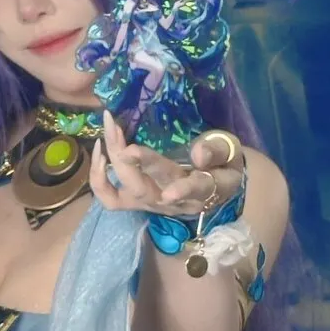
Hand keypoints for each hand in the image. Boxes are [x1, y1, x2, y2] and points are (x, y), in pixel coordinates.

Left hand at [89, 110, 244, 215]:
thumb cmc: (222, 166)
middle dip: (125, 158)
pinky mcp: (135, 202)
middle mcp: (172, 202)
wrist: (216, 188)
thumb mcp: (230, 154)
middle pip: (144, 187)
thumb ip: (218, 151)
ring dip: (107, 166)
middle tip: (114, 126)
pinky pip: (110, 199)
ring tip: (104, 135)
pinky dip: (98, 180)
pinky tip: (99, 153)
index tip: (141, 154)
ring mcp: (150, 204)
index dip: (175, 182)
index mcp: (202, 189)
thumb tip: (199, 154)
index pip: (191, 187)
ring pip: (122, 194)